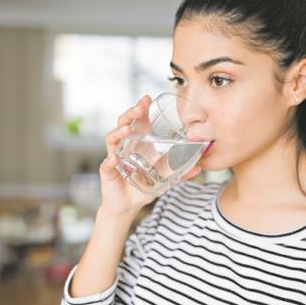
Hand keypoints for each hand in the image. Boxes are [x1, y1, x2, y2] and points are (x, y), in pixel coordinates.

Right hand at [98, 95, 200, 218]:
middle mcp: (124, 147)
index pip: (137, 121)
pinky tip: (114, 160)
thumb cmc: (142, 187)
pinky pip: (106, 164)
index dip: (141, 108)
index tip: (147, 98)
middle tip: (140, 107)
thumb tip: (199, 168)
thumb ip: (180, 173)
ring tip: (127, 130)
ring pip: (112, 139)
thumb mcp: (164, 179)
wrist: (127, 206)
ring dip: (119, 132)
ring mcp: (114, 157)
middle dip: (131, 114)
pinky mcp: (108, 172)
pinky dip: (109, 161)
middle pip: (123, 124)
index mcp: (137, 144)